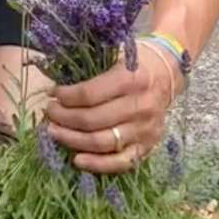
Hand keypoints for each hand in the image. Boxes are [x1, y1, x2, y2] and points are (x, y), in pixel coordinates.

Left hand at [44, 42, 181, 173]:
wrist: (168, 74)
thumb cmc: (136, 63)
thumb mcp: (117, 55)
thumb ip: (91, 71)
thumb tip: (57, 91)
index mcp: (132, 79)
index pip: (89, 94)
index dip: (65, 97)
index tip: (53, 94)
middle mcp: (141, 106)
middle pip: (91, 120)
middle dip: (63, 118)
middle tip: (50, 113)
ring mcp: (145, 129)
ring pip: (101, 142)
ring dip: (72, 140)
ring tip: (54, 132)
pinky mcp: (148, 145)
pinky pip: (120, 162)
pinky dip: (97, 164)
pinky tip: (77, 159)